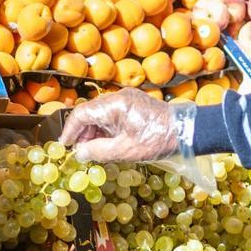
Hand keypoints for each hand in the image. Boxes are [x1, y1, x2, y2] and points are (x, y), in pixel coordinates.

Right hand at [58, 88, 179, 161]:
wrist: (186, 131)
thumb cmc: (156, 140)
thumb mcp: (125, 150)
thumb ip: (98, 151)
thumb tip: (80, 153)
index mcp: (114, 105)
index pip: (81, 114)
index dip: (70, 130)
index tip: (64, 145)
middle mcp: (118, 97)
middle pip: (89, 112)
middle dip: (82, 132)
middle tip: (80, 151)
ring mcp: (127, 98)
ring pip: (100, 112)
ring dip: (94, 130)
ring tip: (93, 149)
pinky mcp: (134, 103)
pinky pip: (112, 112)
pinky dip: (106, 127)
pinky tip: (107, 142)